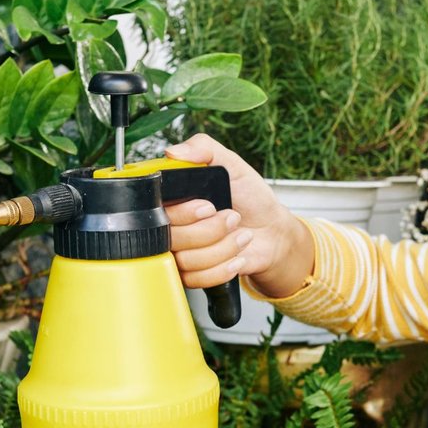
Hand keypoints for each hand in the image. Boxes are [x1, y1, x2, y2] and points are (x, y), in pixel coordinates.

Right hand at [164, 134, 310, 296]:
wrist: (272, 232)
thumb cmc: (250, 197)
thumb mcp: (232, 164)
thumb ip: (204, 149)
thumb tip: (174, 151)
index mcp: (173, 197)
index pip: (155, 208)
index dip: (183, 212)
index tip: (208, 206)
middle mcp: (170, 224)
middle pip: (171, 237)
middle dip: (211, 229)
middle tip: (232, 217)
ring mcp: (179, 251)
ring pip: (185, 260)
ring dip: (222, 248)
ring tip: (239, 235)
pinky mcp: (190, 274)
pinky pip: (195, 278)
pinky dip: (222, 268)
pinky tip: (236, 256)